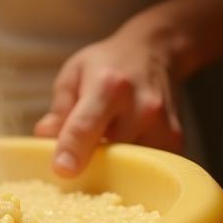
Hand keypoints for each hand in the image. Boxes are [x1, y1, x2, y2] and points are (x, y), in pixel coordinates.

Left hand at [34, 26, 184, 176]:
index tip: (62, 170)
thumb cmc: (106, 65)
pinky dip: (131, 167)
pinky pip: (148, 167)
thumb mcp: (73, 76)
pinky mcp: (175, 140)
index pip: (87, 126)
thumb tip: (46, 137)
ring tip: (102, 152)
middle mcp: (140, 106)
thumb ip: (59, 109)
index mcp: (108, 86)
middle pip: (110, 153)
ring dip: (112, 167)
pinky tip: (121, 154)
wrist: (154, 52)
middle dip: (90, 161)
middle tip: (77, 160)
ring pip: (130, 166)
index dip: (72, 151)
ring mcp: (162, 125)